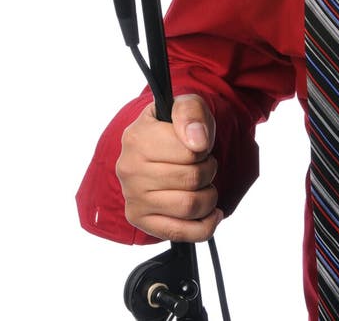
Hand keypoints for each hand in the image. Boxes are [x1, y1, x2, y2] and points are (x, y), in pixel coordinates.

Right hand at [116, 94, 222, 241]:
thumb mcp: (186, 105)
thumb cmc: (176, 127)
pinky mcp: (139, 220)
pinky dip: (205, 225)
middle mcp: (129, 169)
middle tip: (203, 164)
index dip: (204, 149)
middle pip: (192, 179)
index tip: (198, 144)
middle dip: (209, 171)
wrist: (160, 145)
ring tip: (203, 184)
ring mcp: (132, 196)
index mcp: (136, 137)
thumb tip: (197, 141)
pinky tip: (210, 212)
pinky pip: (180, 233)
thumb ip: (191, 113)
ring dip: (209, 196)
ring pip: (189, 206)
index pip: (190, 152)